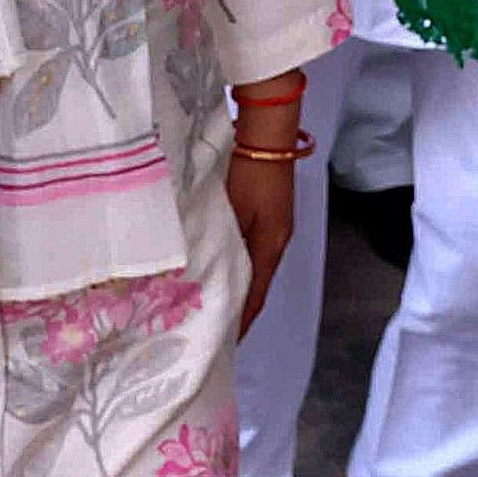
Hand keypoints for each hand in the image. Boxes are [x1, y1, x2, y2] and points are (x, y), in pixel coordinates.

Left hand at [223, 137, 294, 336]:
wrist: (267, 133)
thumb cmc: (249, 170)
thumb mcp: (231, 209)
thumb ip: (218, 241)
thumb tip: (201, 273)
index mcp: (271, 245)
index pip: (256, 295)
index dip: (242, 321)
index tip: (226, 343)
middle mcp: (277, 241)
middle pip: (256, 284)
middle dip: (237, 308)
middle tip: (212, 328)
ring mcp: (274, 228)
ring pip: (253, 268)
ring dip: (236, 286)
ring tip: (213, 304)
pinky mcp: (267, 215)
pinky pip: (250, 251)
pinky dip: (237, 265)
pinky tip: (221, 268)